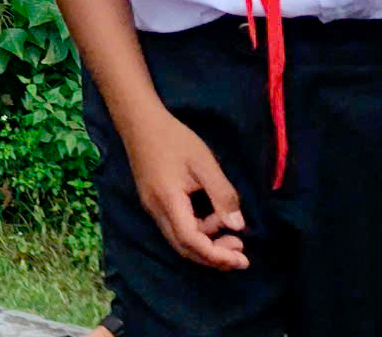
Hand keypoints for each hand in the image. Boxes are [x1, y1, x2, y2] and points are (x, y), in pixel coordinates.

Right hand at [122, 107, 246, 269]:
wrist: (139, 121)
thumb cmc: (174, 139)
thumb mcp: (204, 163)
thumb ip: (222, 195)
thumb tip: (237, 226)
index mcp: (168, 200)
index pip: (191, 240)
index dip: (216, 255)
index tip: (242, 260)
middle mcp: (156, 209)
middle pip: (184, 248)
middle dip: (213, 257)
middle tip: (241, 255)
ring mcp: (152, 207)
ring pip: (179, 240)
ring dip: (207, 245)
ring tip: (233, 235)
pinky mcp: (153, 202)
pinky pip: (176, 228)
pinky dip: (197, 233)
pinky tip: (213, 221)